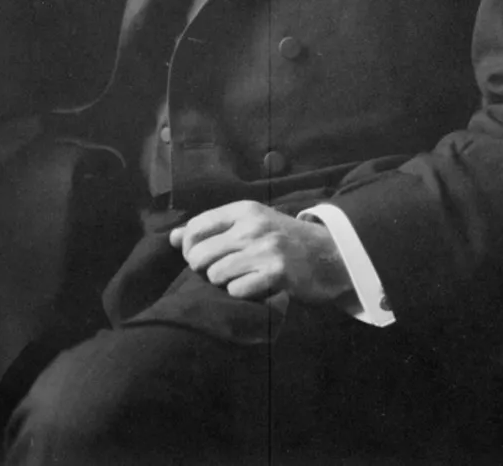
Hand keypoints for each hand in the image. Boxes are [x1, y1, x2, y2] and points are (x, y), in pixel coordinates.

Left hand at [169, 200, 352, 303]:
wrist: (330, 254)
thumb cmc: (284, 239)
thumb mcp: (250, 224)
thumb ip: (212, 228)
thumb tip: (172, 238)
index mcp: (244, 210)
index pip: (195, 227)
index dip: (189, 248)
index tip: (200, 257)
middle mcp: (252, 226)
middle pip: (199, 254)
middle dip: (203, 270)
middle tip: (220, 272)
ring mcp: (265, 249)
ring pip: (215, 274)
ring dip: (224, 283)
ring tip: (241, 278)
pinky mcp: (277, 273)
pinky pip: (236, 290)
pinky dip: (242, 294)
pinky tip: (256, 288)